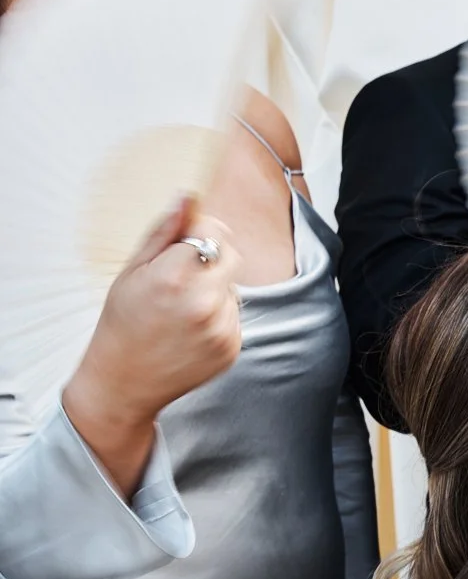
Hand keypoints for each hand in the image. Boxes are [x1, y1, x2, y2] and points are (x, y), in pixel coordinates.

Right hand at [63, 198, 242, 489]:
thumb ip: (164, 231)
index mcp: (175, 276)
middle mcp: (204, 302)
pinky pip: (235, 315)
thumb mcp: (132, 270)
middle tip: (183, 273)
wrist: (124, 382)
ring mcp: (222, 327)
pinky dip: (219, 316)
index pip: (215, 231)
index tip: (185, 242)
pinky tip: (190, 329)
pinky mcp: (232, 347)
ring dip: (215, 289)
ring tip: (181, 308)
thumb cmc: (122, 322)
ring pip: (234, 287)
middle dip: (214, 256)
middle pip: (233, 255)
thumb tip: (188, 196)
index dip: (202, 232)